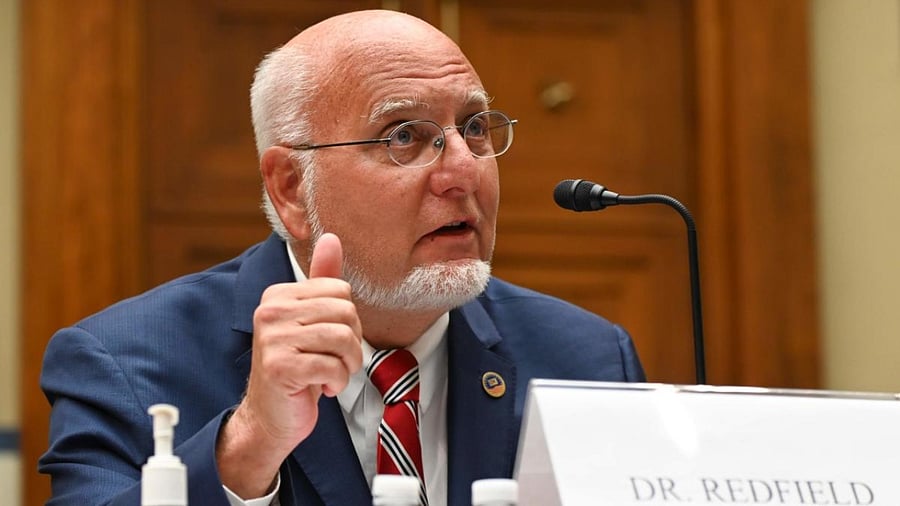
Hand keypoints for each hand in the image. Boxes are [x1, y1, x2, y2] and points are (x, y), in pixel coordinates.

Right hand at [217, 233, 362, 497]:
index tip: (332, 342)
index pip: (341, 291)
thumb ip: (321, 279)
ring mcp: (273, 339)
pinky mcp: (280, 367)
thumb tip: (331, 237)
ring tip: (332, 375)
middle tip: (336, 362)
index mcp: (278, 296)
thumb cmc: (296, 368)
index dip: (349, 320)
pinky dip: (337, 382)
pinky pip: (333, 366)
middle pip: (346, 312)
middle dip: (352, 344)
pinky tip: (322, 389)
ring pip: (343, 339)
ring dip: (347, 365)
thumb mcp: (310, 320)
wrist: (270, 417)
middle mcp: (270, 312)